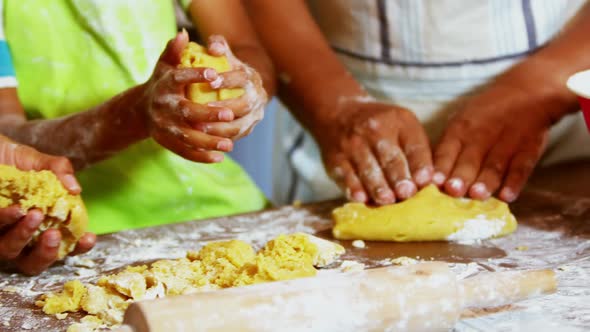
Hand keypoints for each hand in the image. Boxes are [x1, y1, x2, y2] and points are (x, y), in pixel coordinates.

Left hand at [0, 136, 94, 274]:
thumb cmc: (12, 159)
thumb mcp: (38, 161)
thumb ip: (59, 170)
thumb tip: (75, 188)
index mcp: (42, 226)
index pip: (63, 246)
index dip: (78, 247)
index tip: (88, 238)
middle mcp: (20, 237)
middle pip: (33, 263)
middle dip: (47, 254)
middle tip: (54, 234)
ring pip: (10, 252)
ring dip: (24, 237)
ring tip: (35, 215)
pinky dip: (7, 221)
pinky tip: (15, 210)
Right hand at [141, 31, 235, 162]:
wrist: (140, 110)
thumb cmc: (161, 84)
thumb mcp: (164, 66)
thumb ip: (173, 51)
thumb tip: (182, 34)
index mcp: (164, 85)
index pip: (179, 78)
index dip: (195, 75)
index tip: (214, 74)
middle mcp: (162, 107)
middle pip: (186, 112)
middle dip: (208, 115)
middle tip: (230, 115)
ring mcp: (163, 126)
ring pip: (187, 137)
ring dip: (208, 142)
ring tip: (229, 145)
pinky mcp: (166, 142)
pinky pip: (184, 152)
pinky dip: (200, 157)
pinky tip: (219, 158)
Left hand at [194, 35, 266, 140]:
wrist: (245, 86)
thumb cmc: (228, 67)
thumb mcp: (225, 54)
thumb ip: (219, 45)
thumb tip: (212, 46)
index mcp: (252, 78)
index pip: (243, 79)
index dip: (228, 81)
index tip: (211, 82)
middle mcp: (258, 97)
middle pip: (244, 105)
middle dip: (223, 109)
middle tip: (202, 111)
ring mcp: (255, 115)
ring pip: (241, 125)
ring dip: (220, 128)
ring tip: (199, 129)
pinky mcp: (248, 128)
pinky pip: (236, 137)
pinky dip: (221, 139)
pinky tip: (203, 139)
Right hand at [318, 99, 432, 204]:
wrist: (338, 114)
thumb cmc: (380, 127)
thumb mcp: (402, 126)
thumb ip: (416, 151)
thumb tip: (428, 184)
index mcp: (398, 121)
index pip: (413, 144)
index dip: (420, 164)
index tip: (426, 181)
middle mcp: (374, 130)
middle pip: (390, 157)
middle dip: (399, 177)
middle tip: (407, 193)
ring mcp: (353, 144)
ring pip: (368, 169)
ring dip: (378, 186)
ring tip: (388, 200)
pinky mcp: (336, 159)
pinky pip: (346, 175)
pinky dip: (354, 188)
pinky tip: (361, 198)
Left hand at [433, 85, 552, 201]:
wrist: (526, 92)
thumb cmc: (484, 116)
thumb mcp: (462, 123)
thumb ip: (449, 150)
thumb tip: (432, 182)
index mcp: (460, 129)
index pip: (447, 149)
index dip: (441, 166)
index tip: (434, 182)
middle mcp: (481, 136)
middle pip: (470, 159)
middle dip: (461, 176)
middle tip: (453, 190)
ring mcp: (506, 142)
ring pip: (494, 165)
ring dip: (485, 182)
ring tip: (477, 195)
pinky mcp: (528, 149)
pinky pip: (521, 167)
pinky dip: (514, 182)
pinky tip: (507, 196)